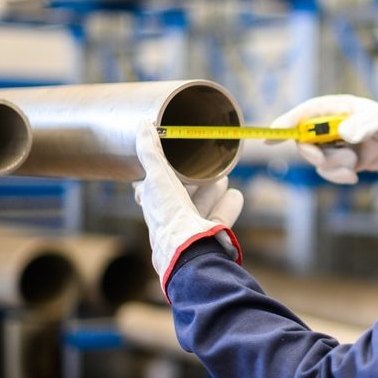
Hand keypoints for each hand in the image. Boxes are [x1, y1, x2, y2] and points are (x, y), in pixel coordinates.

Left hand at [133, 122, 243, 299]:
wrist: (190, 251)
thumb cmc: (169, 215)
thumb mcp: (157, 176)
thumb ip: (150, 152)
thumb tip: (142, 126)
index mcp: (155, 204)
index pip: (153, 186)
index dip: (162, 171)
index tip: (172, 157)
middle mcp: (171, 219)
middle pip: (182, 195)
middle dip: (193, 180)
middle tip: (205, 165)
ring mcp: (190, 229)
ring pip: (201, 207)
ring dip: (212, 191)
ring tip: (223, 177)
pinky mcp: (210, 238)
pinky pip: (220, 220)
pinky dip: (228, 206)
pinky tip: (236, 195)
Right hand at [268, 95, 377, 195]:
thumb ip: (366, 124)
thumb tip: (343, 133)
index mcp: (338, 107)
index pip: (307, 111)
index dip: (288, 121)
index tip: (273, 134)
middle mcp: (331, 124)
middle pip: (304, 138)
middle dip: (314, 153)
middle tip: (326, 159)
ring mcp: (333, 144)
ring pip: (316, 159)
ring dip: (334, 166)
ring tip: (355, 163)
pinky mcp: (338, 161)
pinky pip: (327, 172)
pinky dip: (339, 176)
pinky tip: (354, 175)